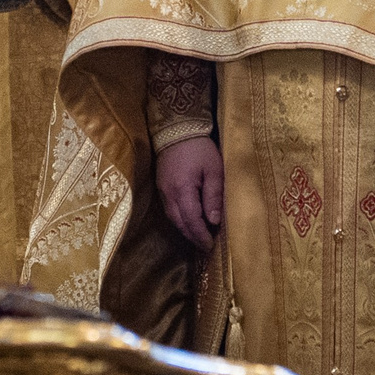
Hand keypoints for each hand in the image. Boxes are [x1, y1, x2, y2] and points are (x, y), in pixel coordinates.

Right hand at [156, 136, 224, 252]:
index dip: (201, 235)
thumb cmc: (199, 148)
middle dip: (192, 236)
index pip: (191, 220)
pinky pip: (168, 208)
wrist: (176, 128)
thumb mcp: (214, 170)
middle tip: (205, 246)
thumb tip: (214, 221)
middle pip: (179, 222)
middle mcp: (168, 193)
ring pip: (172, 217)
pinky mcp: (160, 184)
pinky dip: (178, 218)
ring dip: (184, 229)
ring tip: (198, 236)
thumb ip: (214, 196)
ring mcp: (162, 189)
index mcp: (182, 190)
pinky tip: (187, 220)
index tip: (210, 246)